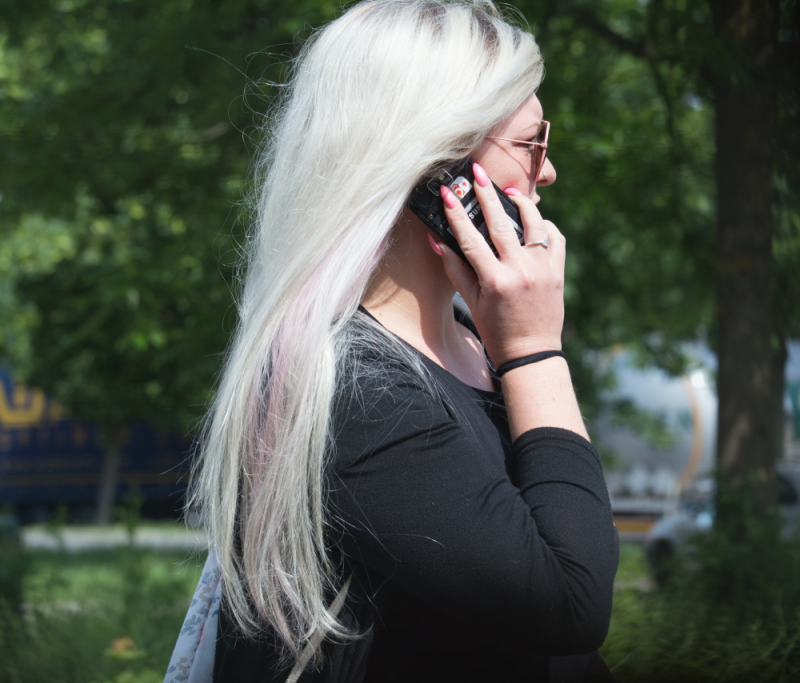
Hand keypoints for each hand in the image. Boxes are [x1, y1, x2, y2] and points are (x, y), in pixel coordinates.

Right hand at [433, 163, 565, 366]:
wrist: (531, 351)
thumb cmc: (495, 328)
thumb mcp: (471, 301)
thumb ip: (455, 268)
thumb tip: (437, 240)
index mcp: (494, 280)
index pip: (470, 238)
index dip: (456, 213)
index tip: (447, 192)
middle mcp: (519, 271)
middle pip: (500, 223)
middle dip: (486, 194)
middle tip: (477, 172)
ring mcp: (542, 269)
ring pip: (533, 223)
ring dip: (520, 202)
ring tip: (509, 190)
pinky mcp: (558, 271)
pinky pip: (554, 236)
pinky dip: (544, 224)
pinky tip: (532, 220)